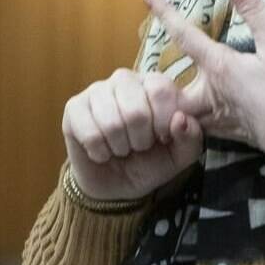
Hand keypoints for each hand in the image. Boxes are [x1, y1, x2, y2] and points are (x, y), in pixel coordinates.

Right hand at [61, 68, 204, 201]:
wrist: (115, 184)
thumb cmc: (151, 162)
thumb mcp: (180, 155)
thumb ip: (190, 137)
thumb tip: (181, 119)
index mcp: (154, 83)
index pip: (161, 89)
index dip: (163, 121)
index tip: (162, 137)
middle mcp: (125, 79)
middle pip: (136, 108)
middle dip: (140, 139)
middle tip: (139, 146)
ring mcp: (97, 90)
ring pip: (111, 121)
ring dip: (120, 146)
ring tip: (121, 149)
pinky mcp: (74, 108)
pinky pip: (89, 132)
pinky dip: (99, 151)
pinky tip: (102, 152)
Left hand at [147, 0, 264, 155]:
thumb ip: (254, 11)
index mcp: (219, 67)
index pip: (184, 35)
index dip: (166, 14)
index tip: (148, 0)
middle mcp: (209, 93)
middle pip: (169, 86)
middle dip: (157, 81)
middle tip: (150, 73)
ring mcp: (215, 117)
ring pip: (180, 111)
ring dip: (172, 102)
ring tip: (171, 94)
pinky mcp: (225, 133)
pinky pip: (196, 126)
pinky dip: (190, 119)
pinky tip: (201, 113)